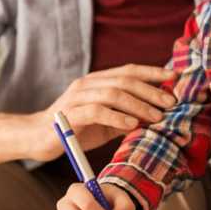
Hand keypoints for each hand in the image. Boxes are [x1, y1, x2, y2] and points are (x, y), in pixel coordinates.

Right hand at [29, 64, 176, 160]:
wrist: (36, 138)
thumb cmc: (74, 130)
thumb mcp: (106, 123)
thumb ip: (127, 116)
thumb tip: (156, 116)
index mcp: (96, 81)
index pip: (128, 70)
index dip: (152, 72)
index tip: (174, 78)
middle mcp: (87, 84)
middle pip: (125, 80)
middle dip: (151, 90)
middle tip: (171, 103)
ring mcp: (77, 97)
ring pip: (113, 94)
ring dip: (138, 105)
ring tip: (156, 117)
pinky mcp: (69, 114)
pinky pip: (97, 111)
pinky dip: (117, 117)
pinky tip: (132, 125)